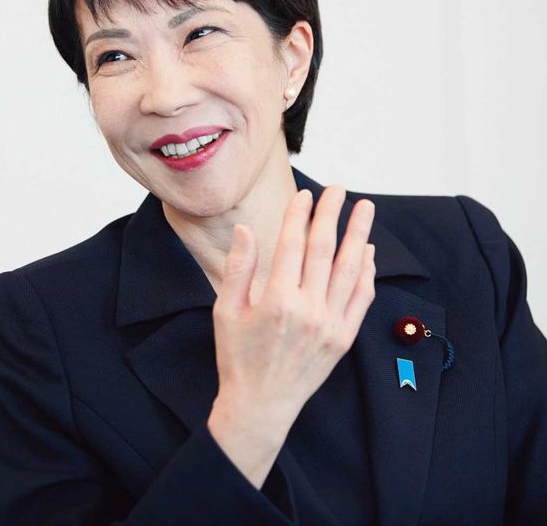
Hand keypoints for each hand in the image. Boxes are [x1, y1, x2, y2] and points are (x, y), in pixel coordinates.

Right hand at [210, 185, 376, 434]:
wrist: (260, 404)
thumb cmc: (238, 357)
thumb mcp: (226, 310)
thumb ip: (239, 268)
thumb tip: (247, 230)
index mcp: (276, 301)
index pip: (292, 245)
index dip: (299, 216)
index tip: (305, 194)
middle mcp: (309, 310)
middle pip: (325, 250)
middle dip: (332, 215)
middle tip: (338, 189)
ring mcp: (331, 325)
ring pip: (350, 270)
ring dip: (359, 236)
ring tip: (364, 210)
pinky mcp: (344, 339)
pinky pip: (362, 298)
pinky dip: (368, 272)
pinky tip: (367, 252)